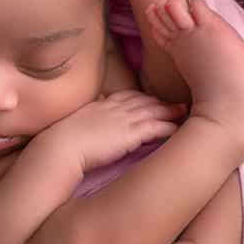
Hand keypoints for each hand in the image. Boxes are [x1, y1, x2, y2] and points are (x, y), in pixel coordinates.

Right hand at [40, 89, 185, 173]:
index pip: (126, 97)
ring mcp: (123, 120)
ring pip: (152, 112)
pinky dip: (167, 127)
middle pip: (143, 101)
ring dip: (169, 111)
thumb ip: (87, 117)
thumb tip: (92, 110)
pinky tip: (177, 129)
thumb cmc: (61, 140)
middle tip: (177, 103)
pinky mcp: (129, 135)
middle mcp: (114, 109)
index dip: (142, 98)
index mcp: (101, 105)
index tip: (152, 99)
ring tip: (184, 112)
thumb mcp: (74, 122)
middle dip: (160, 102)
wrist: (59, 146)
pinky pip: (154, 127)